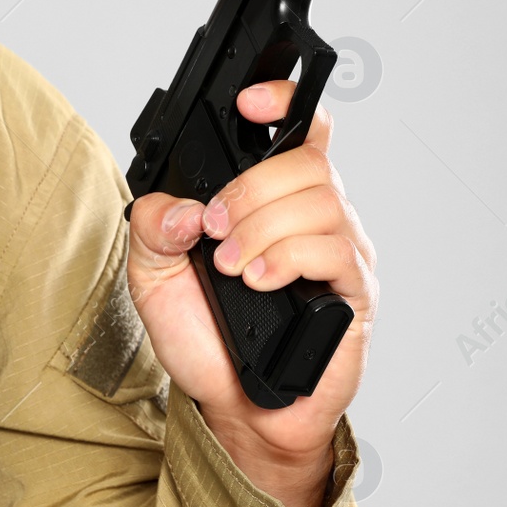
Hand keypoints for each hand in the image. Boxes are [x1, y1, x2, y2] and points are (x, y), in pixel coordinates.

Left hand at [126, 80, 377, 506]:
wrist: (235, 408)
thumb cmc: (207, 341)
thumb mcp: (153, 279)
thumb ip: (152, 229)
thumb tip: (181, 205)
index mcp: (275, 197)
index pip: (300, 126)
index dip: (283, 98)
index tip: (249, 104)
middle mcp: (316, 215)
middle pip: (305, 159)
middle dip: (249, 190)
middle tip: (214, 233)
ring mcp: (341, 250)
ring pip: (320, 200)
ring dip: (262, 229)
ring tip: (233, 269)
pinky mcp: (354, 291)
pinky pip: (332, 249)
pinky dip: (286, 258)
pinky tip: (258, 283)